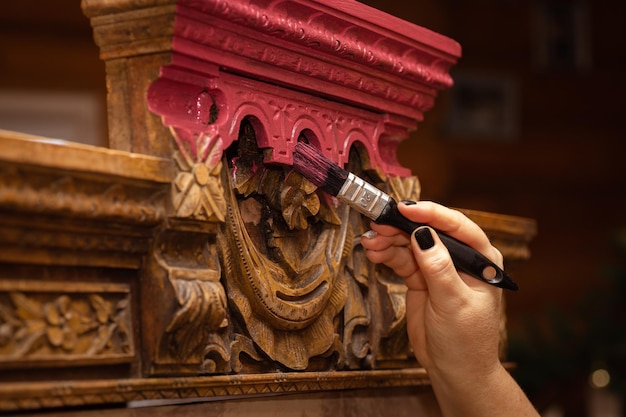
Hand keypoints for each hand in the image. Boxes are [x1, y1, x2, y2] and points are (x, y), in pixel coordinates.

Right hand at [360, 201, 502, 378]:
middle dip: (403, 226)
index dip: (431, 214)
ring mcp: (438, 268)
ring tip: (370, 243)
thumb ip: (438, 267)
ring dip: (390, 241)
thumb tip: (423, 233)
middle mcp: (460, 259)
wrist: (455, 371)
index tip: (406, 208)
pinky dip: (387, 255)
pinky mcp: (420, 279)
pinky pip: (402, 260)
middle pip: (429, 231)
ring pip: (411, 244)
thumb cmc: (466, 340)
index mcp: (481, 259)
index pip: (458, 227)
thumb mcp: (453, 303)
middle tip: (378, 224)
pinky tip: (374, 253)